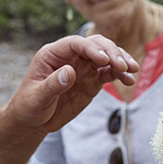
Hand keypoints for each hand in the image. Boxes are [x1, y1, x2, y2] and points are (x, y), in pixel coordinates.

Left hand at [4, 35, 137, 132]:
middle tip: (122, 66)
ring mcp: (83, 67)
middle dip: (110, 52)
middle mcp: (71, 56)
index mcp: (53, 53)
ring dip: (120, 60)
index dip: (91, 48)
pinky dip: (120, 74)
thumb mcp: (37, 97)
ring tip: (132, 70)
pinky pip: (109, 73)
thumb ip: (52, 84)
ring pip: (106, 56)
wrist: (34, 120)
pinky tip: (129, 80)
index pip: (75, 43)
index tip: (104, 59)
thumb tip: (70, 71)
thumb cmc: (30, 105)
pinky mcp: (92, 80)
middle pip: (95, 45)